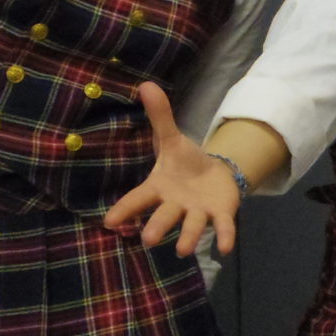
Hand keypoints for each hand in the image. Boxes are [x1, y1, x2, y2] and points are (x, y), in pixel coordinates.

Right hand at [103, 83, 240, 257]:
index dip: (125, 210)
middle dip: (158, 227)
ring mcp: (198, 213)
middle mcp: (176, 205)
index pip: (138, 199)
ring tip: (183, 250)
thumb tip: (146, 84)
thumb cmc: (185, 164)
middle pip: (164, 216)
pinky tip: (226, 248)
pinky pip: (222, 228)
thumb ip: (161, 117)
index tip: (109, 222)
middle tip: (148, 241)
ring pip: (192, 226)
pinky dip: (224, 237)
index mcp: (160, 187)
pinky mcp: (219, 215)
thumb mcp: (173, 139)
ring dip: (189, 238)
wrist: (215, 176)